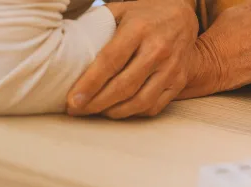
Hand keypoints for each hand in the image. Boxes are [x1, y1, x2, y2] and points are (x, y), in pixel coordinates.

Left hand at [66, 0, 199, 117]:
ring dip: (114, 111)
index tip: (73, 100)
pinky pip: (155, 106)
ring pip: (140, 101)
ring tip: (96, 111)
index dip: (90, 84)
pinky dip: (134, 112)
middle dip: (96, 103)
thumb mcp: (121, 10)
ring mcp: (172, 67)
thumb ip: (97, 27)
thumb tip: (67, 50)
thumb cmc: (145, 13)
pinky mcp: (180, 80)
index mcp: (139, 29)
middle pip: (124, 86)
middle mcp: (159, 49)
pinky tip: (119, 109)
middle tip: (77, 110)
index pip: (110, 62)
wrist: (183, 15)